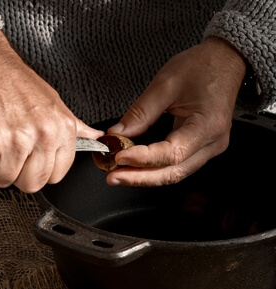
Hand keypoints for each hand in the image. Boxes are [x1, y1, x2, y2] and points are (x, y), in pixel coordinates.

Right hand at [0, 30, 101, 192]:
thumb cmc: (14, 81)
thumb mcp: (53, 102)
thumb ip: (74, 128)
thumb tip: (96, 139)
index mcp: (62, 129)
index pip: (56, 176)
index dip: (39, 171)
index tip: (30, 160)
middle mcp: (43, 135)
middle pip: (31, 184)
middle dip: (16, 173)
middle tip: (8, 152)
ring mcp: (15, 139)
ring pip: (3, 179)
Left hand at [106, 37, 246, 186]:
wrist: (224, 61)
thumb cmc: (202, 67)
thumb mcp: (165, 84)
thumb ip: (140, 113)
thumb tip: (117, 134)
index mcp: (206, 126)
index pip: (171, 153)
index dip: (143, 159)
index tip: (119, 156)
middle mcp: (212, 143)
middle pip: (173, 173)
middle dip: (139, 178)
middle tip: (113, 177)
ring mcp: (208, 149)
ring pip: (174, 174)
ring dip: (145, 177)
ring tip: (120, 175)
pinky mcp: (201, 149)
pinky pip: (176, 166)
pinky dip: (154, 170)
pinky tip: (136, 169)